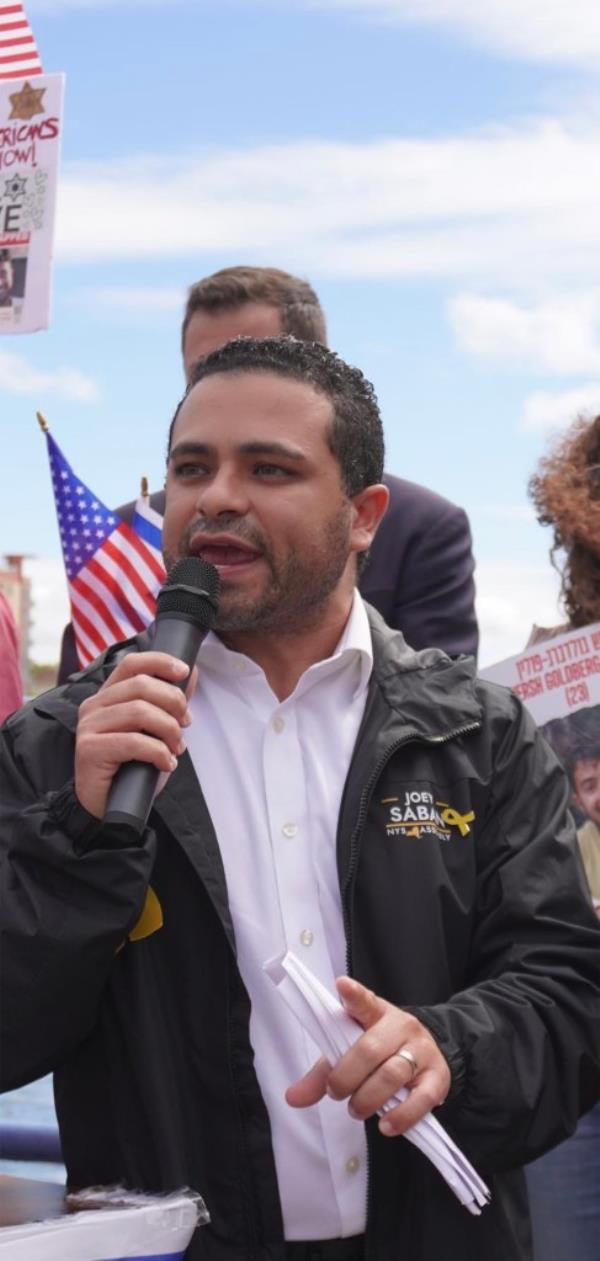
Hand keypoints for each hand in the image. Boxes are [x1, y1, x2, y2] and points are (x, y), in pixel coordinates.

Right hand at [75, 652, 197, 818]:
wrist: (107, 808)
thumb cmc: (132, 768)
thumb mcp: (156, 731)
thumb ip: (169, 703)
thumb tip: (192, 673)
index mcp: (108, 695)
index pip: (132, 664)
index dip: (160, 662)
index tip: (184, 672)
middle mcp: (94, 706)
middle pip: (140, 685)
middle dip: (173, 701)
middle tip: (186, 723)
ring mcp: (89, 727)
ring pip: (139, 711)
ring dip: (168, 729)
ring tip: (176, 747)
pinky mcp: (89, 750)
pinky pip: (133, 742)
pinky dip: (158, 752)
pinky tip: (166, 764)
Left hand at [285, 976, 450, 1136]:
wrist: (427, 1054)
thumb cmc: (380, 1052)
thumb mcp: (350, 1053)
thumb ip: (322, 1074)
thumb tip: (292, 1097)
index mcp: (377, 1013)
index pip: (364, 1001)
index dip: (354, 995)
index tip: (342, 986)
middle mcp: (402, 1027)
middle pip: (370, 1050)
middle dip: (346, 1077)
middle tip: (335, 1092)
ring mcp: (422, 1051)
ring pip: (392, 1074)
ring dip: (367, 1099)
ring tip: (356, 1110)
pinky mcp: (438, 1078)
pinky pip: (421, 1099)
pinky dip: (401, 1116)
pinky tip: (386, 1125)